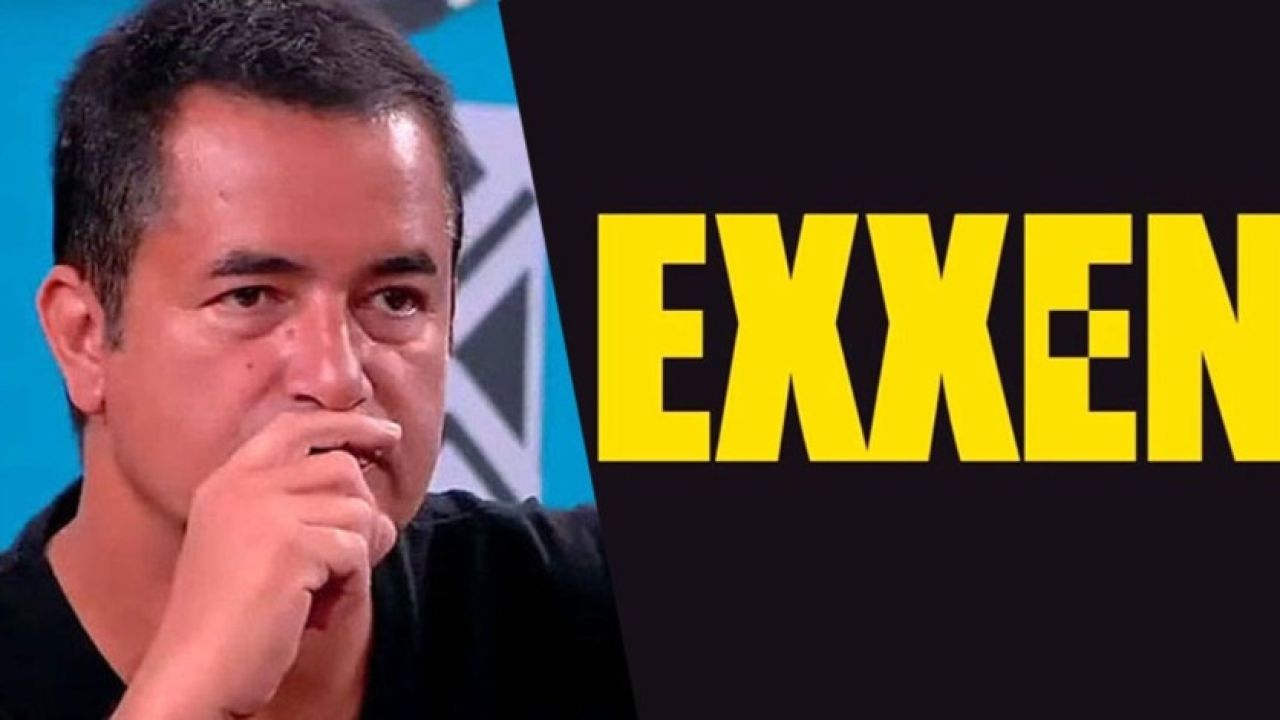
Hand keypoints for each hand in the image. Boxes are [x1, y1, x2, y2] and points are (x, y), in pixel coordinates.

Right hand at [113, 411, 401, 718]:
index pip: (294, 425)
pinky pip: (356, 551)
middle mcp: (242, 487)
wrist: (193, 674)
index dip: (345, 423)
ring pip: (358, 510)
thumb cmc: (227, 624)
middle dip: (362, 514)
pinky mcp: (290, 545)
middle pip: (342, 467)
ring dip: (355, 558)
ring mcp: (265, 511)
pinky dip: (349, 588)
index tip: (385, 433)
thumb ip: (293, 510)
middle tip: (349, 561)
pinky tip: (317, 614)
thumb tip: (371, 503)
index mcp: (226, 483)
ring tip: (321, 595)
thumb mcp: (250, 547)